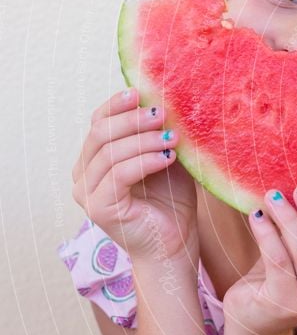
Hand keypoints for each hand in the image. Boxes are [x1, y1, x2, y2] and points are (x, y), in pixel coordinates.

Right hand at [71, 88, 198, 264]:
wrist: (174, 243)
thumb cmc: (171, 200)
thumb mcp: (166, 156)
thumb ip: (160, 132)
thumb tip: (169, 99)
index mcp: (95, 158)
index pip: (99, 122)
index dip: (117, 104)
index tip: (141, 92)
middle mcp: (84, 174)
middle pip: (101, 133)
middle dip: (133, 119)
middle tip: (162, 112)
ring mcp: (87, 192)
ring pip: (110, 152)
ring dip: (144, 140)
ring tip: (172, 136)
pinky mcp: (98, 208)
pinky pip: (119, 175)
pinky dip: (145, 161)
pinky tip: (169, 157)